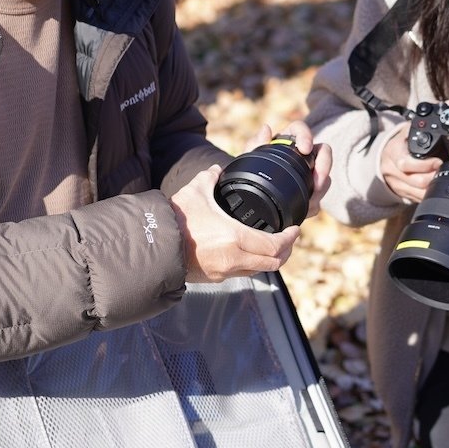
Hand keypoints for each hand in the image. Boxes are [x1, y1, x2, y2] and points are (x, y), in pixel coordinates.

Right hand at [170, 165, 300, 282]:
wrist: (153, 246)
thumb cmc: (175, 219)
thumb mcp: (196, 191)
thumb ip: (211, 177)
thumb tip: (217, 169)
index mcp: (235, 238)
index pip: (275, 246)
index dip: (289, 239)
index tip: (295, 229)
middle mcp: (233, 259)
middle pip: (273, 263)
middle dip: (285, 251)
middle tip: (288, 239)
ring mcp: (224, 271)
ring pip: (258, 270)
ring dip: (269, 260)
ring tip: (272, 245)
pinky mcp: (213, 278)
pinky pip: (241, 273)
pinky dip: (251, 264)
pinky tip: (249, 252)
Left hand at [248, 120, 332, 220]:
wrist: (252, 194)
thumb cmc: (252, 170)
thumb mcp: (250, 157)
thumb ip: (255, 143)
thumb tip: (266, 129)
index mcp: (287, 140)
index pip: (300, 129)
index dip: (306, 136)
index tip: (305, 148)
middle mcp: (302, 153)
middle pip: (323, 151)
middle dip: (324, 165)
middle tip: (317, 179)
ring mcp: (310, 171)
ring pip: (325, 174)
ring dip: (321, 186)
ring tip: (311, 198)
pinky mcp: (311, 188)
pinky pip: (319, 194)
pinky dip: (315, 202)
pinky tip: (306, 208)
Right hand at [379, 123, 441, 202]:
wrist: (384, 158)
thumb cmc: (399, 144)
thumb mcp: (405, 132)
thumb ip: (417, 128)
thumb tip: (435, 119)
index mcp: (393, 154)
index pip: (406, 164)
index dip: (425, 165)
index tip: (439, 161)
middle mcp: (392, 171)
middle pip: (415, 181)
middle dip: (433, 177)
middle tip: (444, 171)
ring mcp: (396, 184)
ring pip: (417, 193)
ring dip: (432, 188)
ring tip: (441, 179)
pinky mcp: (401, 193)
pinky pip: (417, 198)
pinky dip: (427, 195)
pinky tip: (434, 188)